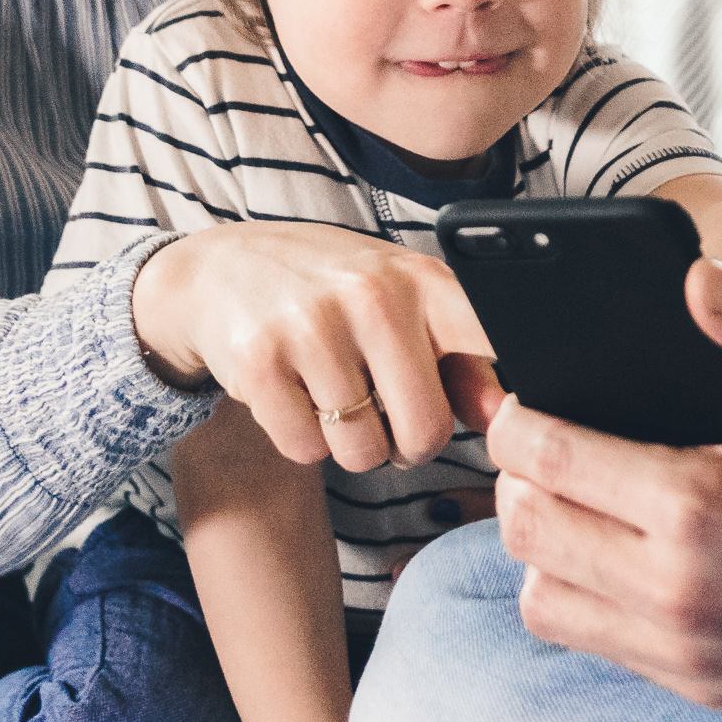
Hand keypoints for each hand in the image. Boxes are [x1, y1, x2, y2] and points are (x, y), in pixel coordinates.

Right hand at [132, 225, 492, 473]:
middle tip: (384, 416)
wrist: (220, 269)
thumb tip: (500, 414)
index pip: (491, 345)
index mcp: (422, 278)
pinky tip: (292, 393)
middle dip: (407, 444)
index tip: (492, 418)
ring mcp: (314, 327)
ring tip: (332, 395)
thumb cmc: (330, 292)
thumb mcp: (402, 300)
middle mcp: (373, 296)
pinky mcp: (259, 362)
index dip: (498, 401)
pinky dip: (301, 440)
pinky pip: (305, 450)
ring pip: (362, 452)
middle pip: (427, 430)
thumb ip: (458, 355)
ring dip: (349, 445)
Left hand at [488, 261, 721, 709]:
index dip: (516, 419)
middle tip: (542, 439)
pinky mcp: (694, 683)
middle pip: (526, 529)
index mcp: (703, 506)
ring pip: (542, 594)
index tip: (521, 398)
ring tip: (576, 495)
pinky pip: (587, 639)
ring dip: (544, 541)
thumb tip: (693, 279)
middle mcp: (679, 590)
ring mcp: (684, 649)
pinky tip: (613, 547)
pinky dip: (579, 591)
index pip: (548, 460)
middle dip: (519, 475)